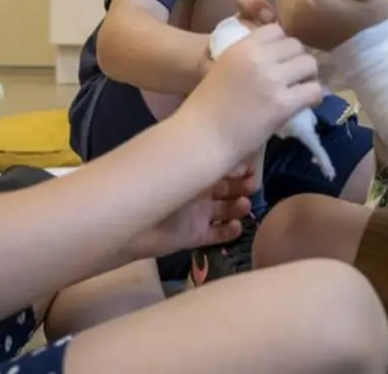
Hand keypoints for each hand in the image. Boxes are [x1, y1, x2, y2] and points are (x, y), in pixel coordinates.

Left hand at [131, 163, 258, 258]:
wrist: (135, 223)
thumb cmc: (162, 187)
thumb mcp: (187, 169)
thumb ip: (209, 160)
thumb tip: (235, 151)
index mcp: (192, 171)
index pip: (220, 166)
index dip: (237, 167)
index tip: (251, 167)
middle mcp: (196, 192)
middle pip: (225, 188)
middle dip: (241, 186)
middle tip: (253, 185)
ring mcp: (196, 215)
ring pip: (224, 211)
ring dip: (237, 208)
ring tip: (244, 205)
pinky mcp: (193, 235)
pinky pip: (216, 234)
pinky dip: (229, 232)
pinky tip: (237, 227)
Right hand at [177, 23, 321, 164]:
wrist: (201, 138)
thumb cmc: (206, 108)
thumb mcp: (222, 68)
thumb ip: (246, 59)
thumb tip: (275, 58)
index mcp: (241, 47)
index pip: (276, 29)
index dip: (282, 45)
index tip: (281, 59)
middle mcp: (258, 58)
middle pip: (296, 45)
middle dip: (298, 60)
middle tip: (294, 77)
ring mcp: (271, 80)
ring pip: (309, 64)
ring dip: (308, 77)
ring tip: (301, 90)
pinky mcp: (282, 104)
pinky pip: (313, 90)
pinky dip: (314, 97)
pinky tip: (305, 104)